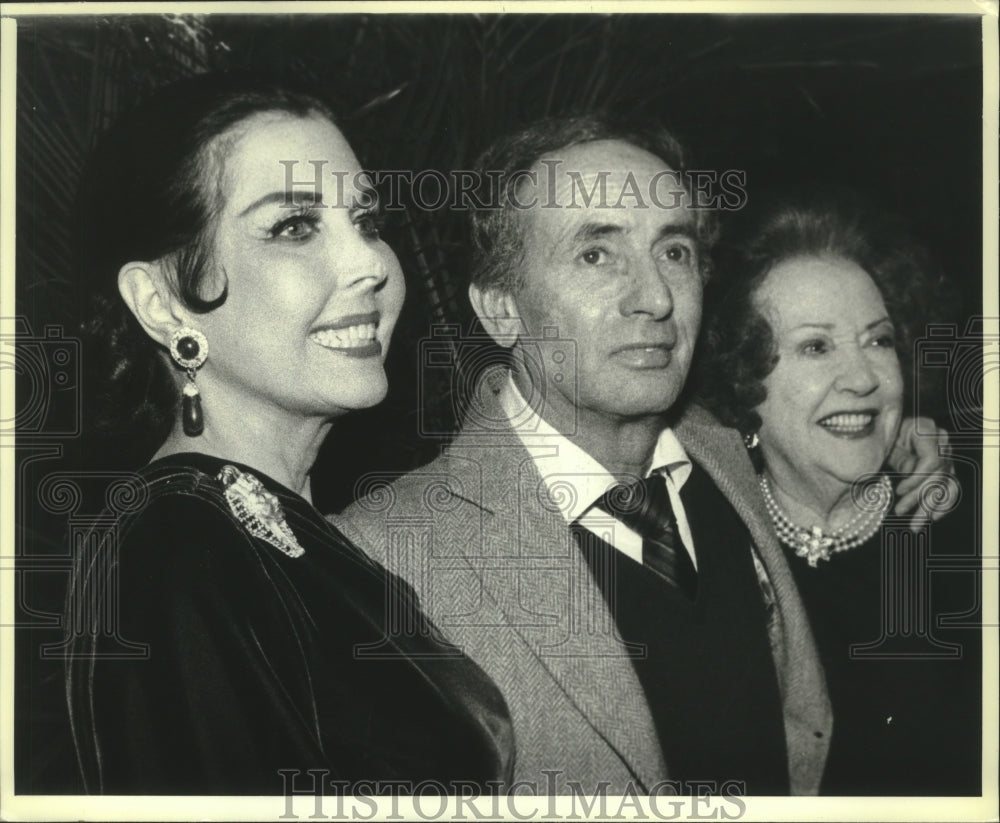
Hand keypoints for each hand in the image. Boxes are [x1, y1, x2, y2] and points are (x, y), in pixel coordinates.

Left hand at [887, 417, 959, 531]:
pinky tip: (933, 517)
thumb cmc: (883, 435)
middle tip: (900, 512)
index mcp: (926, 428)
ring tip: (915, 524)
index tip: (899, 491)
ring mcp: (946, 454)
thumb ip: (900, 458)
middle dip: (919, 497)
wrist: (887, 432)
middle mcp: (942, 440)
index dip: (917, 479)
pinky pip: (950, 487)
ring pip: (944, 484)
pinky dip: (943, 503)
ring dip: (930, 506)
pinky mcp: (945, 466)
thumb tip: (911, 473)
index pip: (932, 460)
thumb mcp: (886, 444)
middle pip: (938, 475)